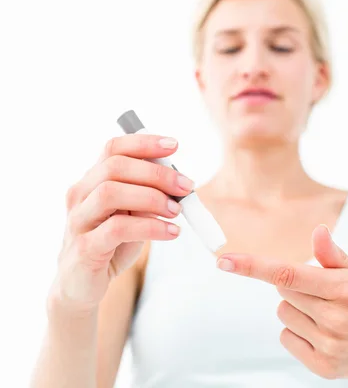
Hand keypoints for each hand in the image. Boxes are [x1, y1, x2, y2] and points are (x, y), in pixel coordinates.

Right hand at [51, 134, 194, 312]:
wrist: (81, 285)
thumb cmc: (111, 244)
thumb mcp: (133, 215)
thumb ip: (148, 197)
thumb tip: (179, 183)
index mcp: (92, 180)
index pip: (113, 149)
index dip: (144, 143)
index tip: (174, 146)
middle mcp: (80, 195)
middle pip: (115, 167)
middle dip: (157, 173)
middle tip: (186, 187)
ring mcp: (79, 220)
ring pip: (110, 193)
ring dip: (152, 198)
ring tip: (177, 211)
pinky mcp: (84, 247)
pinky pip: (117, 229)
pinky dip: (150, 227)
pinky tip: (171, 232)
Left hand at [215, 225, 347, 380]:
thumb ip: (333, 255)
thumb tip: (317, 231)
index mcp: (346, 289)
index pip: (288, 273)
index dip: (253, 266)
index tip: (223, 261)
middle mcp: (337, 319)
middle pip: (282, 291)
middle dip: (295, 285)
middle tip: (323, 293)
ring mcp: (330, 346)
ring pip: (283, 314)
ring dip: (297, 308)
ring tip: (328, 314)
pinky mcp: (324, 367)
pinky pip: (287, 338)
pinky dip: (298, 331)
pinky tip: (325, 333)